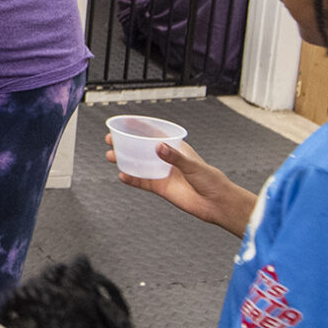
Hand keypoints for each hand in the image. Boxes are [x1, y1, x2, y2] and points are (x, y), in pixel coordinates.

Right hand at [106, 135, 255, 233]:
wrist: (217, 204)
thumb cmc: (212, 180)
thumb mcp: (193, 165)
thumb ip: (175, 157)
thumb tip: (159, 147)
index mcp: (176, 148)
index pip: (155, 134)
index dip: (139, 128)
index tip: (124, 123)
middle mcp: (167, 160)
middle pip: (142, 148)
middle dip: (126, 143)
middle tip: (111, 139)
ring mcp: (163, 174)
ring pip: (139, 164)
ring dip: (125, 160)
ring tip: (111, 156)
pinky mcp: (161, 188)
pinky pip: (142, 183)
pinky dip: (131, 179)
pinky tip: (122, 176)